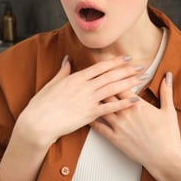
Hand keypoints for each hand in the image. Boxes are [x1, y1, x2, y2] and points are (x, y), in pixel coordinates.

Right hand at [13, 55, 143, 148]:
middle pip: (111, 75)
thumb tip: (67, 59)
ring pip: (113, 88)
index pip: (101, 67)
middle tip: (142, 66)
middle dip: (128, 70)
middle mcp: (84, 87)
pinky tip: (134, 100)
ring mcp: (88, 100)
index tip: (127, 58)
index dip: (116, 61)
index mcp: (76, 78)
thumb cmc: (42, 104)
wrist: (38, 122)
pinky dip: (123, 103)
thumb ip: (63, 71)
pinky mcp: (89, 114)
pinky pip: (110, 108)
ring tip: (142, 79)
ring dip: (129, 83)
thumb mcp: (52, 83)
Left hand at [91, 72, 180, 174]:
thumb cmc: (168, 136)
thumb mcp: (169, 111)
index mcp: (138, 105)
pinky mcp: (115, 139)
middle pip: (109, 94)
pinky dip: (92, 121)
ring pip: (102, 109)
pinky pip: (99, 128)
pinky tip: (87, 116)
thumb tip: (168, 76)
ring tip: (86, 94)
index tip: (110, 69)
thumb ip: (166, 91)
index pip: (122, 85)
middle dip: (102, 85)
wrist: (164, 158)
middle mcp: (125, 113)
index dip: (116, 75)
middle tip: (94, 78)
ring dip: (95, 101)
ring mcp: (119, 126)